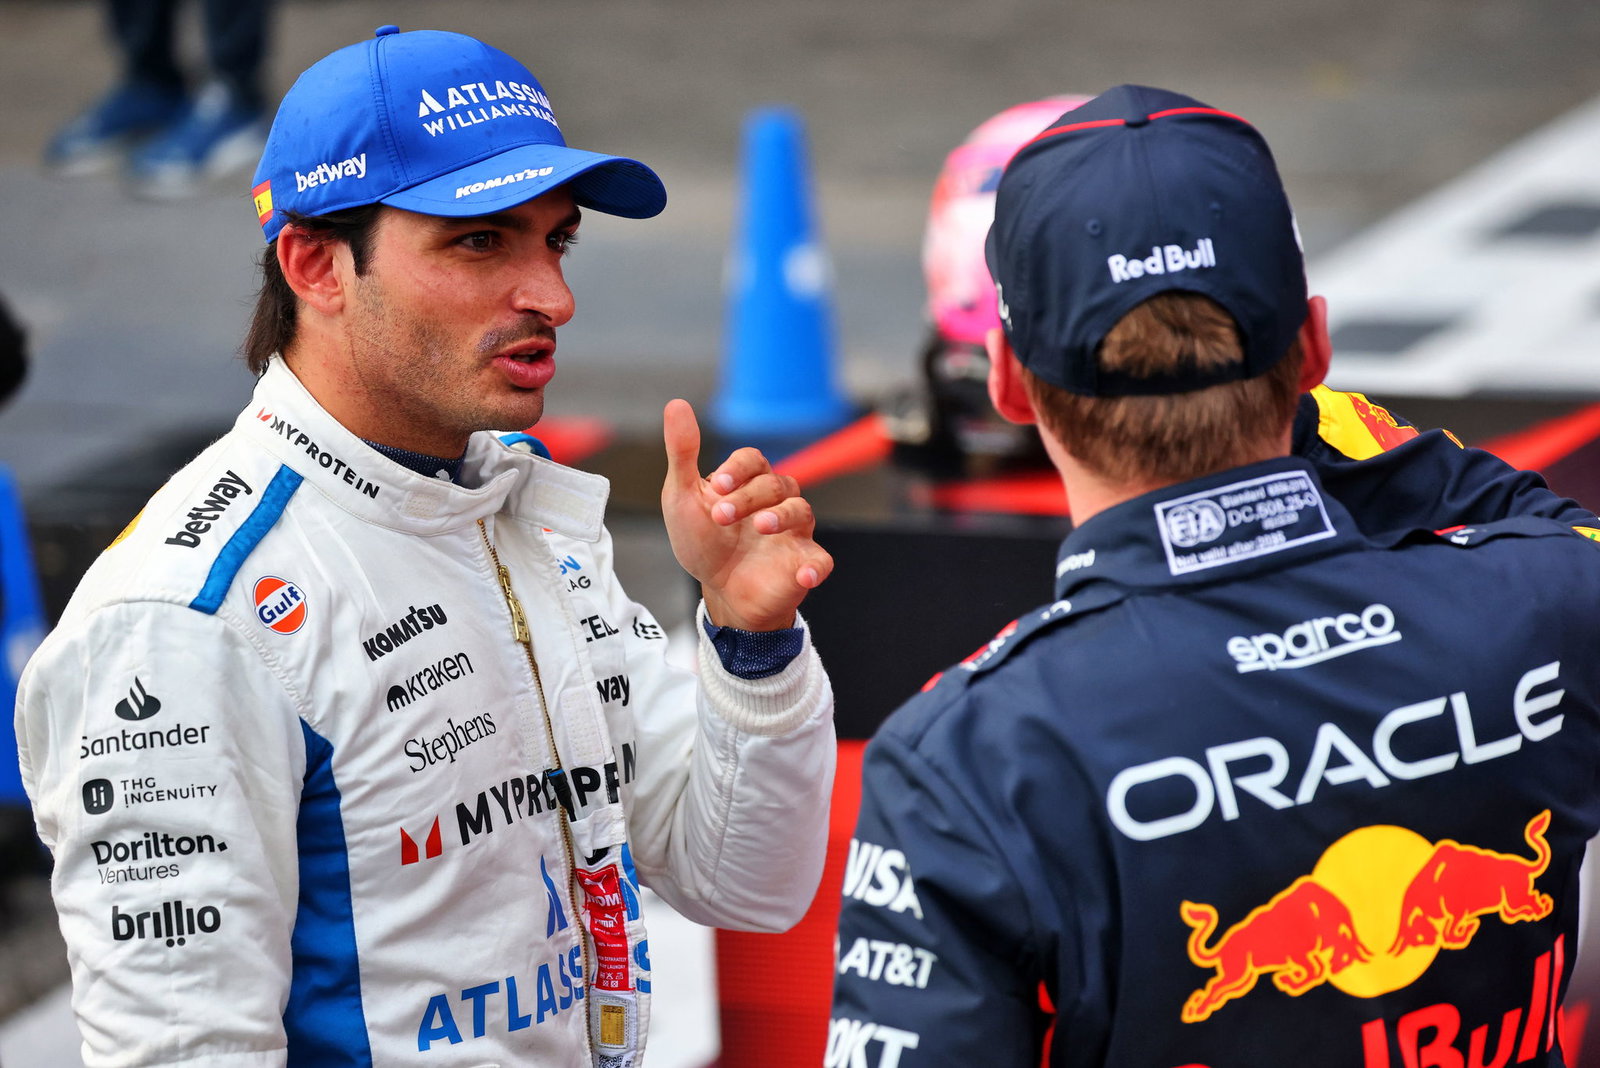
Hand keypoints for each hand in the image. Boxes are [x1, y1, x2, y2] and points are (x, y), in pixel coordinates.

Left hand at [661, 399, 832, 630]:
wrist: (718, 592)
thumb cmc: (703, 542)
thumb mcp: (683, 498)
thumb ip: (682, 453)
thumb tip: (676, 404)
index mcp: (748, 484)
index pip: (754, 460)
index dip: (739, 468)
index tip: (719, 485)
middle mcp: (775, 503)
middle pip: (776, 484)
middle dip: (748, 498)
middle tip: (721, 517)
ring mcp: (792, 533)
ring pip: (801, 511)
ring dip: (781, 517)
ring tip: (759, 527)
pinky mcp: (803, 563)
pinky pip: (821, 560)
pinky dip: (816, 566)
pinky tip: (803, 574)